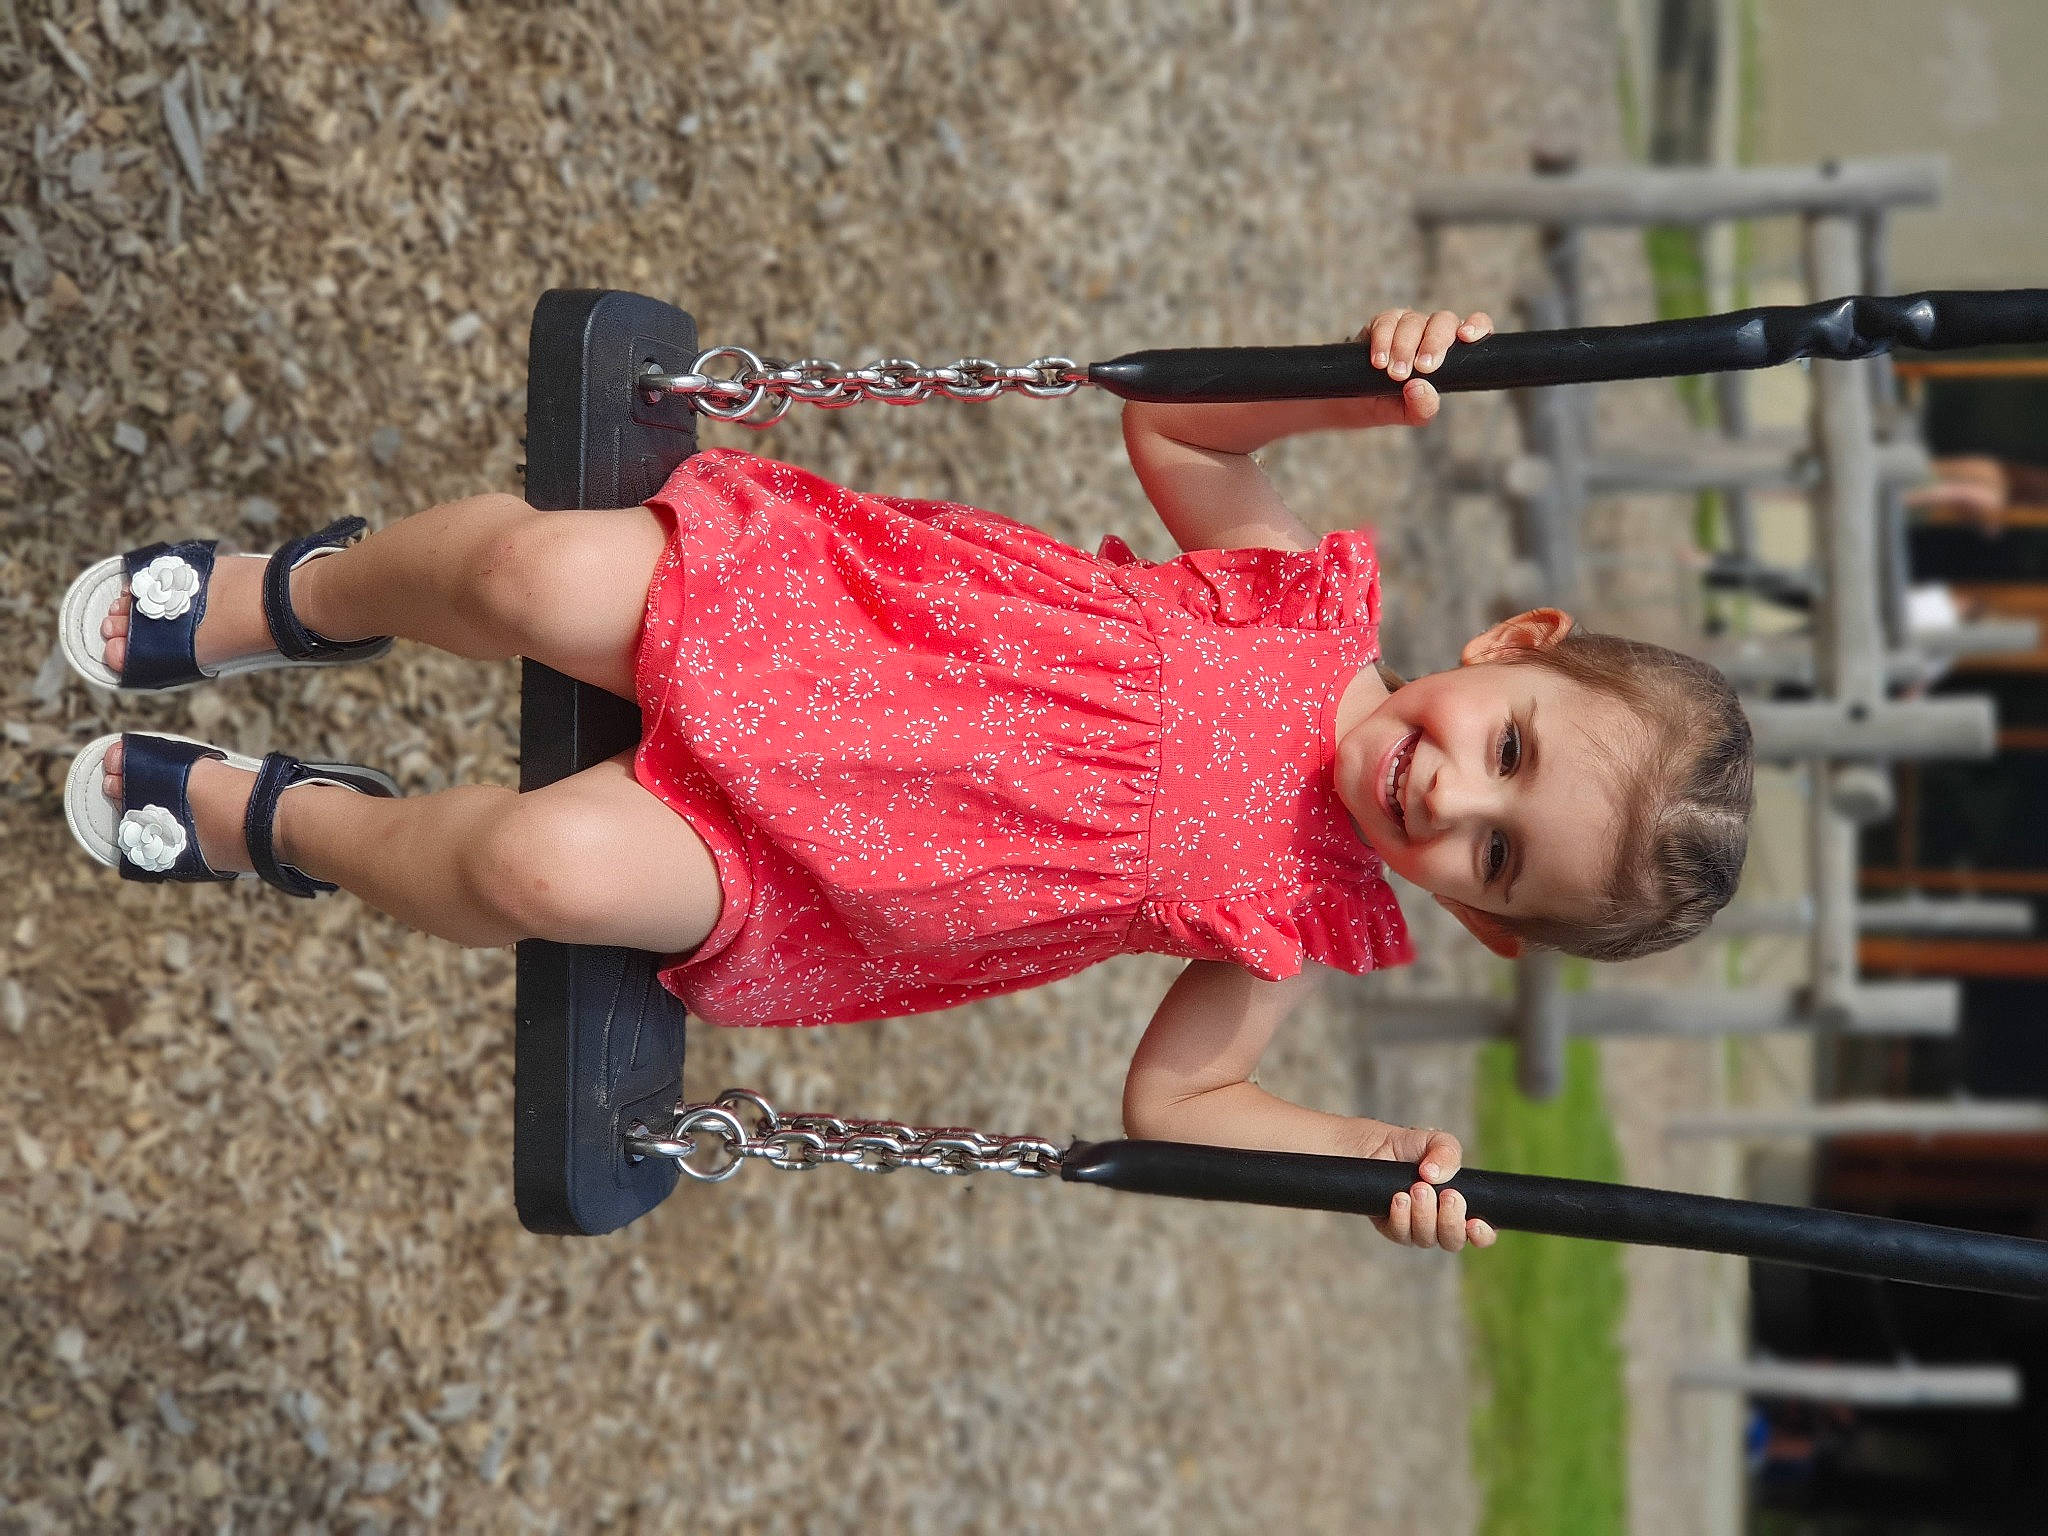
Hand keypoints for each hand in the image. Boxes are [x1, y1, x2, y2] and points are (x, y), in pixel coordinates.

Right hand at [1352, 307, 1493, 426]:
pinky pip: (1385, 323)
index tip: (1466, 336)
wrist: (1356, 403)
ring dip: (1405, 347)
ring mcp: (1407, 324)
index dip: (1476, 325)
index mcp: (1451, 350)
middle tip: (1423, 367)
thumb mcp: (1411, 415)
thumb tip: (1419, 387)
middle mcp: (1432, 332)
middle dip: (1434, 343)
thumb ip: (1423, 408)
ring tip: (1396, 373)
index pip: (1475, 326)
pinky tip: (1380, 362)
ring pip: (1413, 322)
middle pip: (1442, 321)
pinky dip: (1383, 342)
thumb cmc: (1393, 403)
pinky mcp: (1381, 323)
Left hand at [1359, 1120, 1497, 1252]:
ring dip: (1425, 1215)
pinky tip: (1399, 1198)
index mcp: (1461, 1207)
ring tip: (1418, 1188)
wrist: (1375, 1146)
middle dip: (1451, 1220)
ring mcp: (1416, 1229)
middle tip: (1447, 1194)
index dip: (1482, 1235)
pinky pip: (1400, 1234)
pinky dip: (1402, 1217)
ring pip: (1427, 1238)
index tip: (1474, 1223)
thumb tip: (1434, 1176)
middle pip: (1453, 1241)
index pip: (1480, 1234)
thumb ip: (1447, 1154)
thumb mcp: (1437, 1141)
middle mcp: (1440, 1224)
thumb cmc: (1412, 1146)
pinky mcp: (1392, 1228)